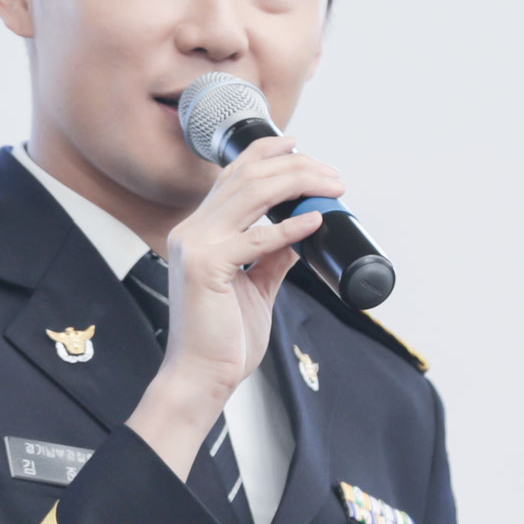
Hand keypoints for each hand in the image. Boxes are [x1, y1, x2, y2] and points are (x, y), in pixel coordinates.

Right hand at [127, 136, 342, 477]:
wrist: (200, 378)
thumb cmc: (222, 340)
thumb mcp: (254, 288)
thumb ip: (270, 259)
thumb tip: (299, 234)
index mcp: (198, 232)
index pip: (231, 177)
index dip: (264, 153)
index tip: (297, 145)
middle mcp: (192, 232)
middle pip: (246, 178)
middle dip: (294, 167)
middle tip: (331, 174)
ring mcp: (195, 247)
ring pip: (251, 195)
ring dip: (298, 184)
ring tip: (331, 187)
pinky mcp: (206, 267)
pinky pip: (257, 240)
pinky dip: (290, 228)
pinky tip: (314, 222)